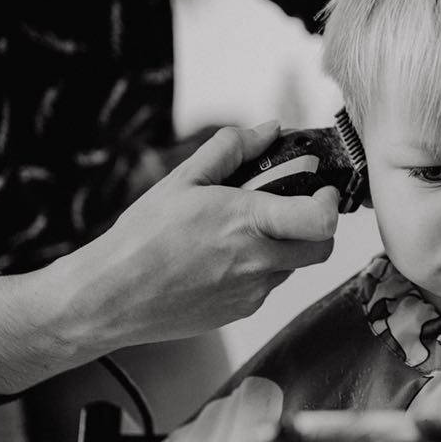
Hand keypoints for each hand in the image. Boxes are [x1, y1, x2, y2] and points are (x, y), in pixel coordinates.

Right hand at [56, 121, 339, 348]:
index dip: (331, 204)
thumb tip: (269, 129)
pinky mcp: (241, 311)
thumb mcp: (183, 180)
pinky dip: (258, 269)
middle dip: (315, 227)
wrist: (110, 297)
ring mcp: (252, 292)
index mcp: (247, 222)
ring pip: (292, 266)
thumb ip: (231, 149)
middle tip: (291, 209)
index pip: (321, 220)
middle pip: (321, 248)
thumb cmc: (141, 238)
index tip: (323, 191)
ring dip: (283, 246)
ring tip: (239, 233)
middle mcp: (257, 262)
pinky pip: (266, 286)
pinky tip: (221, 259)